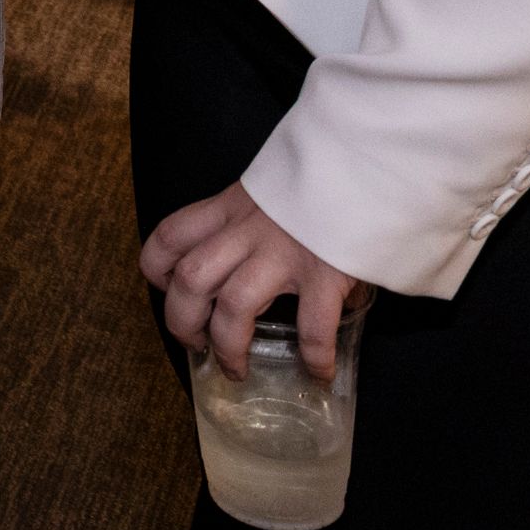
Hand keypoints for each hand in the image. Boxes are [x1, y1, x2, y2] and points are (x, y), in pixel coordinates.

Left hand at [143, 182, 371, 382]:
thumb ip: (257, 219)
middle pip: (191, 280)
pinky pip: (312, 326)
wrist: (372, 157)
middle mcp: (249, 229)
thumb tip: (264, 267)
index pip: (171, 235)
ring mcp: (285, 251)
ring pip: (234, 307)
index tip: (168, 289)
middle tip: (196, 344)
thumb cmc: (322, 176)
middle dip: (182, 322)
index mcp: (232, 206)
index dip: (157, 269)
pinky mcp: (326, 271)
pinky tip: (319, 372)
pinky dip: (314, 355)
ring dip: (229, 348)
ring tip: (236, 369)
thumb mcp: (273, 187)